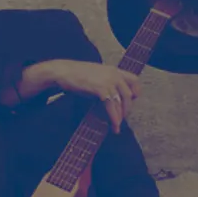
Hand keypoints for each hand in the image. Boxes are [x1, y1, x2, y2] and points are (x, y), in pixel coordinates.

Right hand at [19, 59, 140, 133]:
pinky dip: (114, 118)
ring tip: (117, 126)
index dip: (135, 92)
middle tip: (122, 118)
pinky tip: (113, 126)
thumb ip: (104, 82)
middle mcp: (114, 74)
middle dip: (127, 109)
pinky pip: (112, 107)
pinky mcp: (101, 90)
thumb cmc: (75, 74)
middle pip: (129, 95)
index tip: (131, 102)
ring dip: (120, 117)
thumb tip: (109, 96)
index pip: (134, 80)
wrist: (62, 72)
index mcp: (113, 70)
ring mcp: (108, 82)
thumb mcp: (95, 74)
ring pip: (121, 103)